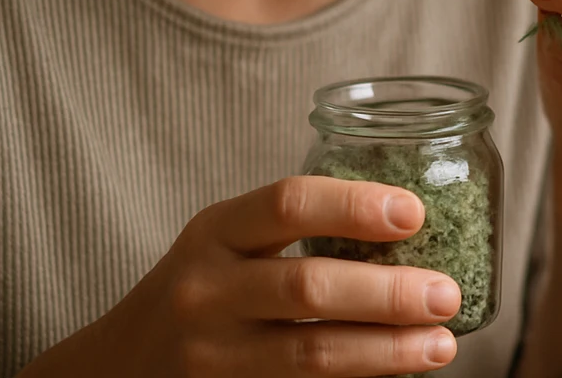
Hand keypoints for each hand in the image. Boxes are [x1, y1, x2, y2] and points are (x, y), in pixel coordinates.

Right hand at [21, 177, 460, 376]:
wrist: (115, 368)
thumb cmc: (201, 290)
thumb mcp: (229, 243)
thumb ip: (298, 229)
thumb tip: (415, 226)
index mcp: (216, 233)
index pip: (288, 203)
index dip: (355, 205)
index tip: (414, 214)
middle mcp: (206, 291)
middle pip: (309, 287)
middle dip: (388, 292)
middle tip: (446, 294)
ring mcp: (209, 354)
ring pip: (309, 354)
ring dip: (385, 351)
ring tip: (441, 345)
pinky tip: (398, 376)